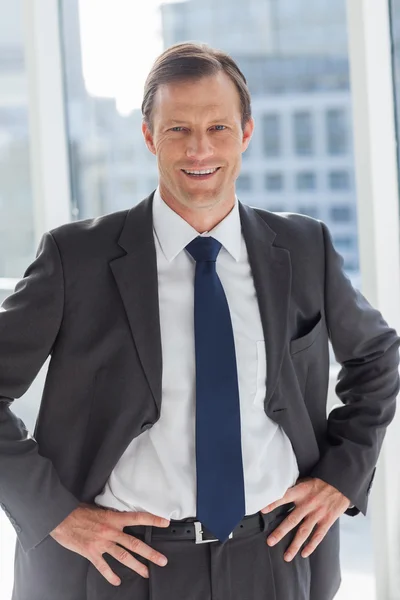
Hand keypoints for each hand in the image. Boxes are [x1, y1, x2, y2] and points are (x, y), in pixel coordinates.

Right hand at [49, 502, 169, 585]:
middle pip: (135, 544)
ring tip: (146, 572)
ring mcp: (102, 543)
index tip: (166, 523)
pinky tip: (117, 581)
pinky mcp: (91, 553)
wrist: (61, 518)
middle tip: (162, 560)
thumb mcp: (99, 509)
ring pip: (123, 557)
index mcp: (114, 518)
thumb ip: (111, 516)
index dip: (153, 519)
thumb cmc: (79, 511)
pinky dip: (111, 575)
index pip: (138, 517)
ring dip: (136, 566)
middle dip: (150, 553)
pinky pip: (104, 567)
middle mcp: (111, 531)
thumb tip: (120, 519)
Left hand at [262, 477, 350, 561]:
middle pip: (292, 520)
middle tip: (270, 542)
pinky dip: (311, 546)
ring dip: (294, 545)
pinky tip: (304, 553)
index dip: (273, 504)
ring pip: (304, 532)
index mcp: (301, 492)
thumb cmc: (321, 482)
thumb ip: (294, 488)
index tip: (262, 511)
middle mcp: (308, 504)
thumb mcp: (306, 480)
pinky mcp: (327, 521)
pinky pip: (318, 536)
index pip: (283, 497)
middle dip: (280, 532)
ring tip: (286, 556)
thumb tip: (279, 491)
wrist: (341, 484)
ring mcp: (317, 514)